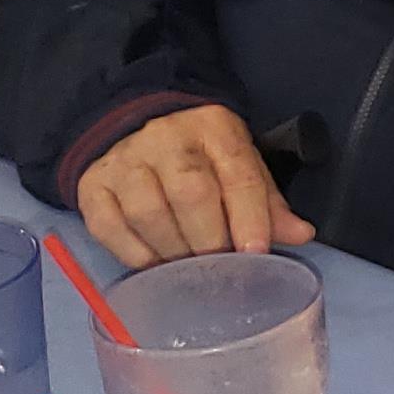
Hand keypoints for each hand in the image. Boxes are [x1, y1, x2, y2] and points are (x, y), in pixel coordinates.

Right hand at [75, 103, 314, 268]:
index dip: (249, 216)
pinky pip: (109, 227)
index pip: (237, 173)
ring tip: (190, 269)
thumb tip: (302, 235)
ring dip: (174, 251)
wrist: (137, 124)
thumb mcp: (239, 164)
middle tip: (221, 269)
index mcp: (213, 128)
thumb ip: (266, 202)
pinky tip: (155, 265)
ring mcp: (123, 160)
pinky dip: (134, 255)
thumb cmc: (201, 154)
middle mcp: (164, 138)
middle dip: (210, 239)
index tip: (255, 253)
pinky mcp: (92, 184)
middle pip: (190, 193)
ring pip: (148, 213)